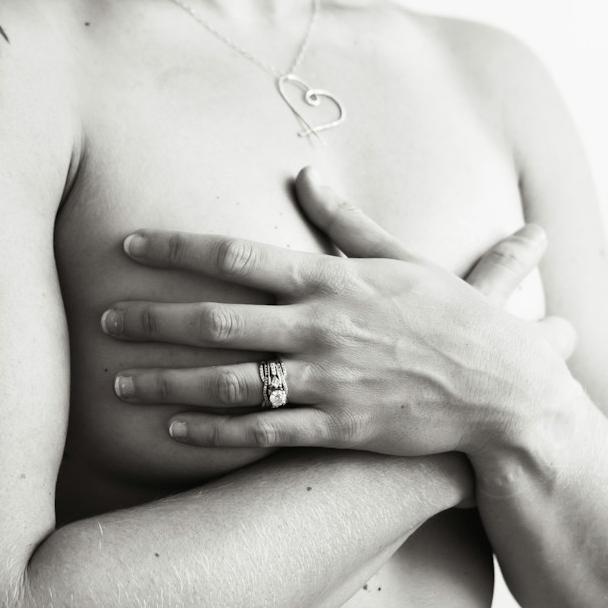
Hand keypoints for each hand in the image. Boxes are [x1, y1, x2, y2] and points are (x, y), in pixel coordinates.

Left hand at [102, 168, 578, 454]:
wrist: (504, 393)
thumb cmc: (459, 321)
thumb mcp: (405, 261)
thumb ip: (349, 222)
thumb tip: (307, 175)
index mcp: (334, 281)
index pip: (236, 256)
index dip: (175, 249)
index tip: (128, 245)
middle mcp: (320, 329)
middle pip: (214, 320)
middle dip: (151, 318)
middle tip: (103, 316)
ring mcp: (326, 383)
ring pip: (226, 382)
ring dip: (165, 382)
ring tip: (117, 383)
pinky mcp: (337, 430)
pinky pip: (260, 432)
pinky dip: (211, 432)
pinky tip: (172, 431)